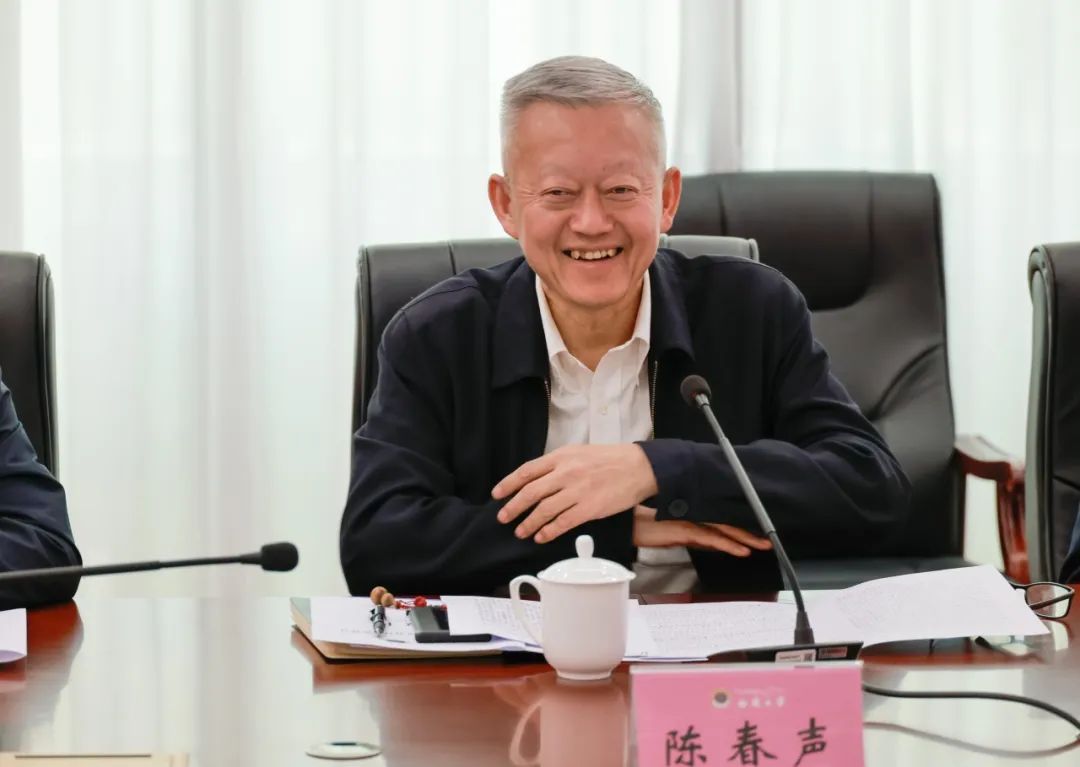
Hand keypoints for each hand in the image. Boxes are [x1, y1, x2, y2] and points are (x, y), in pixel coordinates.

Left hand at [492, 444, 657, 543]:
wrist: (638, 467)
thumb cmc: (609, 459)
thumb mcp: (579, 452)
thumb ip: (557, 464)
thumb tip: (536, 478)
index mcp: (561, 457)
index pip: (527, 471)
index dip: (508, 484)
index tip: (497, 494)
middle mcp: (566, 473)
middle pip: (531, 492)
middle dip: (514, 507)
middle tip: (503, 517)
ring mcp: (577, 491)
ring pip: (544, 510)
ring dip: (529, 523)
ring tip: (521, 531)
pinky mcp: (589, 508)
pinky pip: (563, 522)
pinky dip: (549, 531)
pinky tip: (541, 536)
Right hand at [631, 506, 772, 556]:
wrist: (628, 525)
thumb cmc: (646, 528)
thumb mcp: (672, 533)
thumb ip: (689, 536)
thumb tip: (704, 543)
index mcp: (694, 518)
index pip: (722, 522)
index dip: (741, 527)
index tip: (757, 533)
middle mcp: (695, 518)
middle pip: (729, 525)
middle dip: (750, 533)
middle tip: (769, 540)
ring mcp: (691, 524)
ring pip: (725, 531)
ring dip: (746, 539)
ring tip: (763, 545)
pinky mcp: (685, 531)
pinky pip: (712, 539)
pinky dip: (729, 544)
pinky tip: (742, 550)